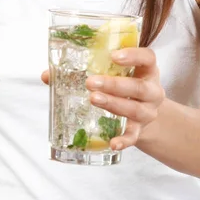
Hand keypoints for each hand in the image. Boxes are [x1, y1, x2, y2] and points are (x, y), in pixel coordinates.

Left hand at [40, 47, 165, 150]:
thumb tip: (47, 75)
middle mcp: (152, 89)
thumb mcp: (114, 72)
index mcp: (146, 69)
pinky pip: (134, 136)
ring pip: (135, 109)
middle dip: (114, 85)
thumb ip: (86, 69)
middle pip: (138, 87)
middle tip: (90, 82)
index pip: (147, 57)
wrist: (144, 110)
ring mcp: (148, 111)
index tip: (113, 56)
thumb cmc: (123, 84)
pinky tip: (112, 143)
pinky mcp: (141, 130)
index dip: (133, 55)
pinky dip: (124, 140)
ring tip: (93, 99)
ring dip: (113, 105)